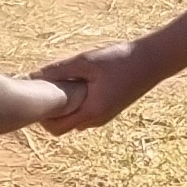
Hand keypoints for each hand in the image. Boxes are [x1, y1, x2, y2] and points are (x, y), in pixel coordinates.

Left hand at [35, 42, 150, 133]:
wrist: (153, 61)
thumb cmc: (120, 59)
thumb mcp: (87, 61)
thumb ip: (60, 70)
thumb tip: (33, 75)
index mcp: (92, 111)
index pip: (56, 127)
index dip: (40, 116)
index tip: (33, 97)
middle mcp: (97, 120)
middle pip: (62, 128)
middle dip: (48, 115)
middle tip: (40, 92)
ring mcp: (104, 117)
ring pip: (73, 121)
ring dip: (62, 110)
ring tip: (54, 88)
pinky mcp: (108, 110)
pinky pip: (84, 115)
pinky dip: (73, 106)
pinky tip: (71, 87)